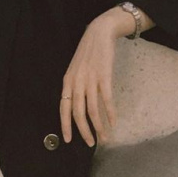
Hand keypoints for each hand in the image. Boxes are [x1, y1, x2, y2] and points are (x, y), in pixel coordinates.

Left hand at [60, 13, 123, 146]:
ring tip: (104, 137)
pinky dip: (110, 113)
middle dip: (84, 131)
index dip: (65, 125)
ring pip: (92, 109)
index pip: (63, 107)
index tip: (68, 140)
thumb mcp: (76, 69)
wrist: (99, 32)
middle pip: (78, 112)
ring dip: (99, 126)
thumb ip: (75, 86)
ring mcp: (90, 79)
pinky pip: (106, 99)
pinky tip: (114, 121)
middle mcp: (77, 81)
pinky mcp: (104, 76)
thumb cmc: (88, 52)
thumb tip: (76, 107)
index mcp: (67, 80)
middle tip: (91, 143)